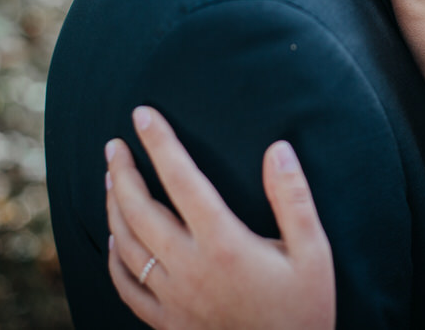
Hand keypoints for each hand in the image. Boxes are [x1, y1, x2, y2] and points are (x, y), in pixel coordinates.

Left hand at [105, 106, 334, 329]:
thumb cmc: (305, 308)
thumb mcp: (314, 251)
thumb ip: (293, 198)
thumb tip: (277, 149)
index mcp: (224, 244)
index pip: (182, 180)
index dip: (160, 143)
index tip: (143, 115)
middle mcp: (189, 268)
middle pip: (140, 210)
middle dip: (123, 171)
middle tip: (114, 144)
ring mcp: (173, 298)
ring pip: (125, 245)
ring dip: (113, 208)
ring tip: (111, 180)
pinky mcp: (167, 323)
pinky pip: (126, 288)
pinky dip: (112, 260)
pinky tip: (110, 241)